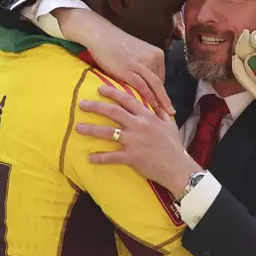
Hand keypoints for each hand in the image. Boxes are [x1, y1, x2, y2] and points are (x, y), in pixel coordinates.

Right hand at [54, 8, 174, 113]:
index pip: (161, 77)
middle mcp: (152, 58)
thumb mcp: (138, 52)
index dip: (161, 92)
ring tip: (164, 115)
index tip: (164, 103)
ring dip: (160, 102)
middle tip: (171, 113)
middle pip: (160, 83)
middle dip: (166, 99)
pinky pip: (142, 86)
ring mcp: (141, 64)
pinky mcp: (129, 70)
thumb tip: (147, 82)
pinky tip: (151, 107)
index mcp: (157, 54)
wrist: (102, 35)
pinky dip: (148, 97)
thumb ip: (145, 65)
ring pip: (155, 86)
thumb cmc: (117, 44)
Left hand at [76, 86, 200, 195]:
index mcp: (147, 116)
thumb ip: (161, 114)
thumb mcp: (169, 126)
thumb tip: (158, 105)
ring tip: (77, 128)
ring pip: (108, 133)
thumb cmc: (174, 146)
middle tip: (81, 104)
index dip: (112, 93)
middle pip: (113, 112)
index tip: (99, 88)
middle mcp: (138, 126)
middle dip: (95, 106)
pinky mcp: (131, 157)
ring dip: (91, 129)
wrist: (177, 166)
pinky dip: (99, 157)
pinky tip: (89, 157)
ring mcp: (134, 141)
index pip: (127, 100)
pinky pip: (111, 156)